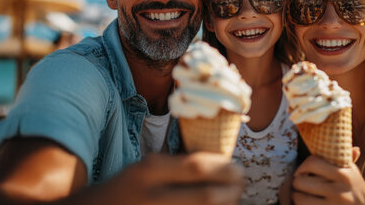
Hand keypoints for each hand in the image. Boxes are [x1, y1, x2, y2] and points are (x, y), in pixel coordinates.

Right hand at [70, 152, 243, 204]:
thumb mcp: (145, 167)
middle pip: (206, 196)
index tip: (236, 166)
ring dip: (224, 204)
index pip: (197, 166)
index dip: (224, 168)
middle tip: (241, 184)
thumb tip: (219, 164)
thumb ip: (176, 166)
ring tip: (231, 197)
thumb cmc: (124, 188)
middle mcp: (152, 196)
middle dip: (231, 191)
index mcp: (148, 171)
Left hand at [291, 148, 364, 204]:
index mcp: (343, 174)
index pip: (312, 163)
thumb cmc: (354, 186)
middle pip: (301, 181)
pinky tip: (305, 202)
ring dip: (296, 196)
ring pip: (300, 198)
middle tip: (298, 182)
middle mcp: (338, 191)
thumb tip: (353, 146)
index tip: (302, 170)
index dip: (303, 165)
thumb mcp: (352, 170)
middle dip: (296, 182)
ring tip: (299, 194)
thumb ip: (347, 156)